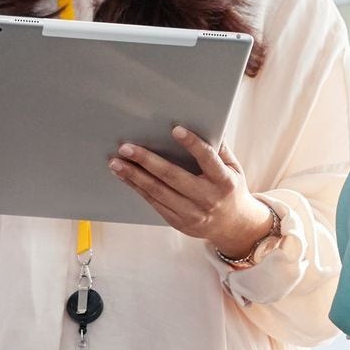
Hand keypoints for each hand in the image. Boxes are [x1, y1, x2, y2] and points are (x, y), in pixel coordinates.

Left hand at [110, 126, 276, 257]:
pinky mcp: (178, 222)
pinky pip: (154, 203)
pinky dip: (137, 188)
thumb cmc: (230, 189)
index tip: (175, 129)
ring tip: (116, 163)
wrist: (233, 227)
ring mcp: (191, 213)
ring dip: (134, 176)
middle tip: (126, 148)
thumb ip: (220, 148)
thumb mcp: (234, 168)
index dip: (192, 144)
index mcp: (223, 181)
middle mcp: (207, 198)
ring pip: (158, 192)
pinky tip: (125, 177)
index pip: (207, 159)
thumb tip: (207, 123)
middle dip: (147, 161)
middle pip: (173, 177)